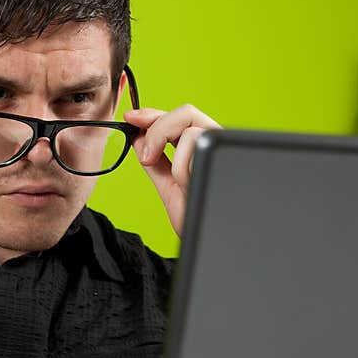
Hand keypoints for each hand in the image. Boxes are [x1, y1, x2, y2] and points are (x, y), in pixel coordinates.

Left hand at [123, 105, 220, 236]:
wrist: (212, 244)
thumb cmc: (198, 222)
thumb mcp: (170, 189)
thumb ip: (155, 164)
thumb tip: (138, 138)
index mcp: (203, 150)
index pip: (178, 118)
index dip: (153, 114)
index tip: (132, 118)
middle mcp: (216, 147)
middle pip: (186, 112)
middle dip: (157, 128)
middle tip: (145, 156)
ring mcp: (223, 152)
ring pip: (190, 124)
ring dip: (169, 149)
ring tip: (173, 179)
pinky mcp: (226, 157)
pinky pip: (197, 142)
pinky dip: (181, 164)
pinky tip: (185, 184)